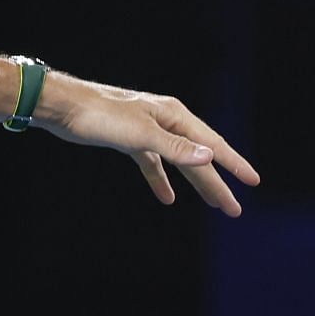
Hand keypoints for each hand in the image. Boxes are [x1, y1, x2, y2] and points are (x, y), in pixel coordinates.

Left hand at [41, 74, 261, 215]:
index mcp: (174, 114)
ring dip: (194, 183)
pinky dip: (160, 179)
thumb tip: (210, 156)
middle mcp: (164, 120)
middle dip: (217, 183)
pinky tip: (167, 197)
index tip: (253, 182)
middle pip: (197, 156)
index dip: (234, 164)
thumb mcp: (140, 133)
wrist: (61, 106)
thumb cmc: (99, 115)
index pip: (212, 144)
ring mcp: (146, 129)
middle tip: (234, 209)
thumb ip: (175, 147)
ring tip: (213, 205)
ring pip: (177, 161)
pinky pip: (152, 162)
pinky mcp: (127, 139)